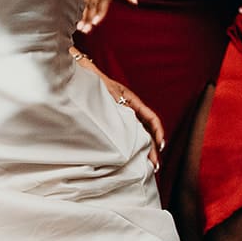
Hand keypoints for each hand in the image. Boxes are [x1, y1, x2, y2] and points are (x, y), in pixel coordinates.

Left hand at [73, 49, 164, 168]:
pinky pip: (125, 135)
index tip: (161, 146)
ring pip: (137, 134)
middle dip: (153, 148)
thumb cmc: (94, 81)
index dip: (158, 132)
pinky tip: (131, 157)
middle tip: (155, 166)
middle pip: (147, 130)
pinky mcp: (111, 121)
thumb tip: (127, 122)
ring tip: (147, 166)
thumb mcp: (108, 93)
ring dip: (143, 149)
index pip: (151, 118)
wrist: (80, 74)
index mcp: (132, 101)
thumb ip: (118, 105)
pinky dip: (130, 147)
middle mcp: (129, 109)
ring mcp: (121, 115)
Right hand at [77, 0, 137, 32]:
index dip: (99, 12)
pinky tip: (82, 15)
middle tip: (84, 30)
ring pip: (87, 1)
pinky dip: (84, 6)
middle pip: (92, 4)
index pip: (103, 1)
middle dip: (87, 17)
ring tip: (80, 27)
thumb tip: (134, 2)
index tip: (95, 23)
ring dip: (84, 14)